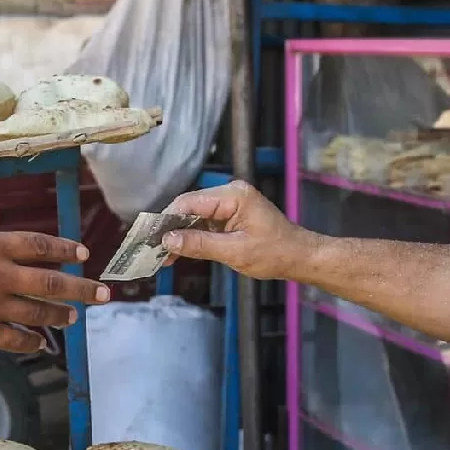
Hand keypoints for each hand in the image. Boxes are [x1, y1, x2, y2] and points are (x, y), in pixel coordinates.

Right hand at [0, 227, 110, 352]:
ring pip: (40, 312)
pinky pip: (16, 339)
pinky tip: (40, 343)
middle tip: (103, 293)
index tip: (83, 255)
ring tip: (74, 317)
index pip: (40, 245)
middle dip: (81, 287)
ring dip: (61, 315)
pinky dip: (32, 342)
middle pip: (51, 281)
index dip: (65, 249)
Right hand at [161, 181, 319, 279]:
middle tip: (152, 249)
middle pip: (188, 206)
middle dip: (170, 228)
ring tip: (162, 255)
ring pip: (193, 215)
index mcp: (234, 196)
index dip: (166, 219)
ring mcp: (229, 202)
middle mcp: (230, 193)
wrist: (299, 256)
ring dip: (178, 234)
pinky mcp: (229, 214)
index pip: (189, 202)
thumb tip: (168, 241)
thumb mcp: (234, 252)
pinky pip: (203, 222)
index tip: (149, 237)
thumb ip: (199, 244)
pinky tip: (178, 251)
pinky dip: (190, 236)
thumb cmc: (275, 253)